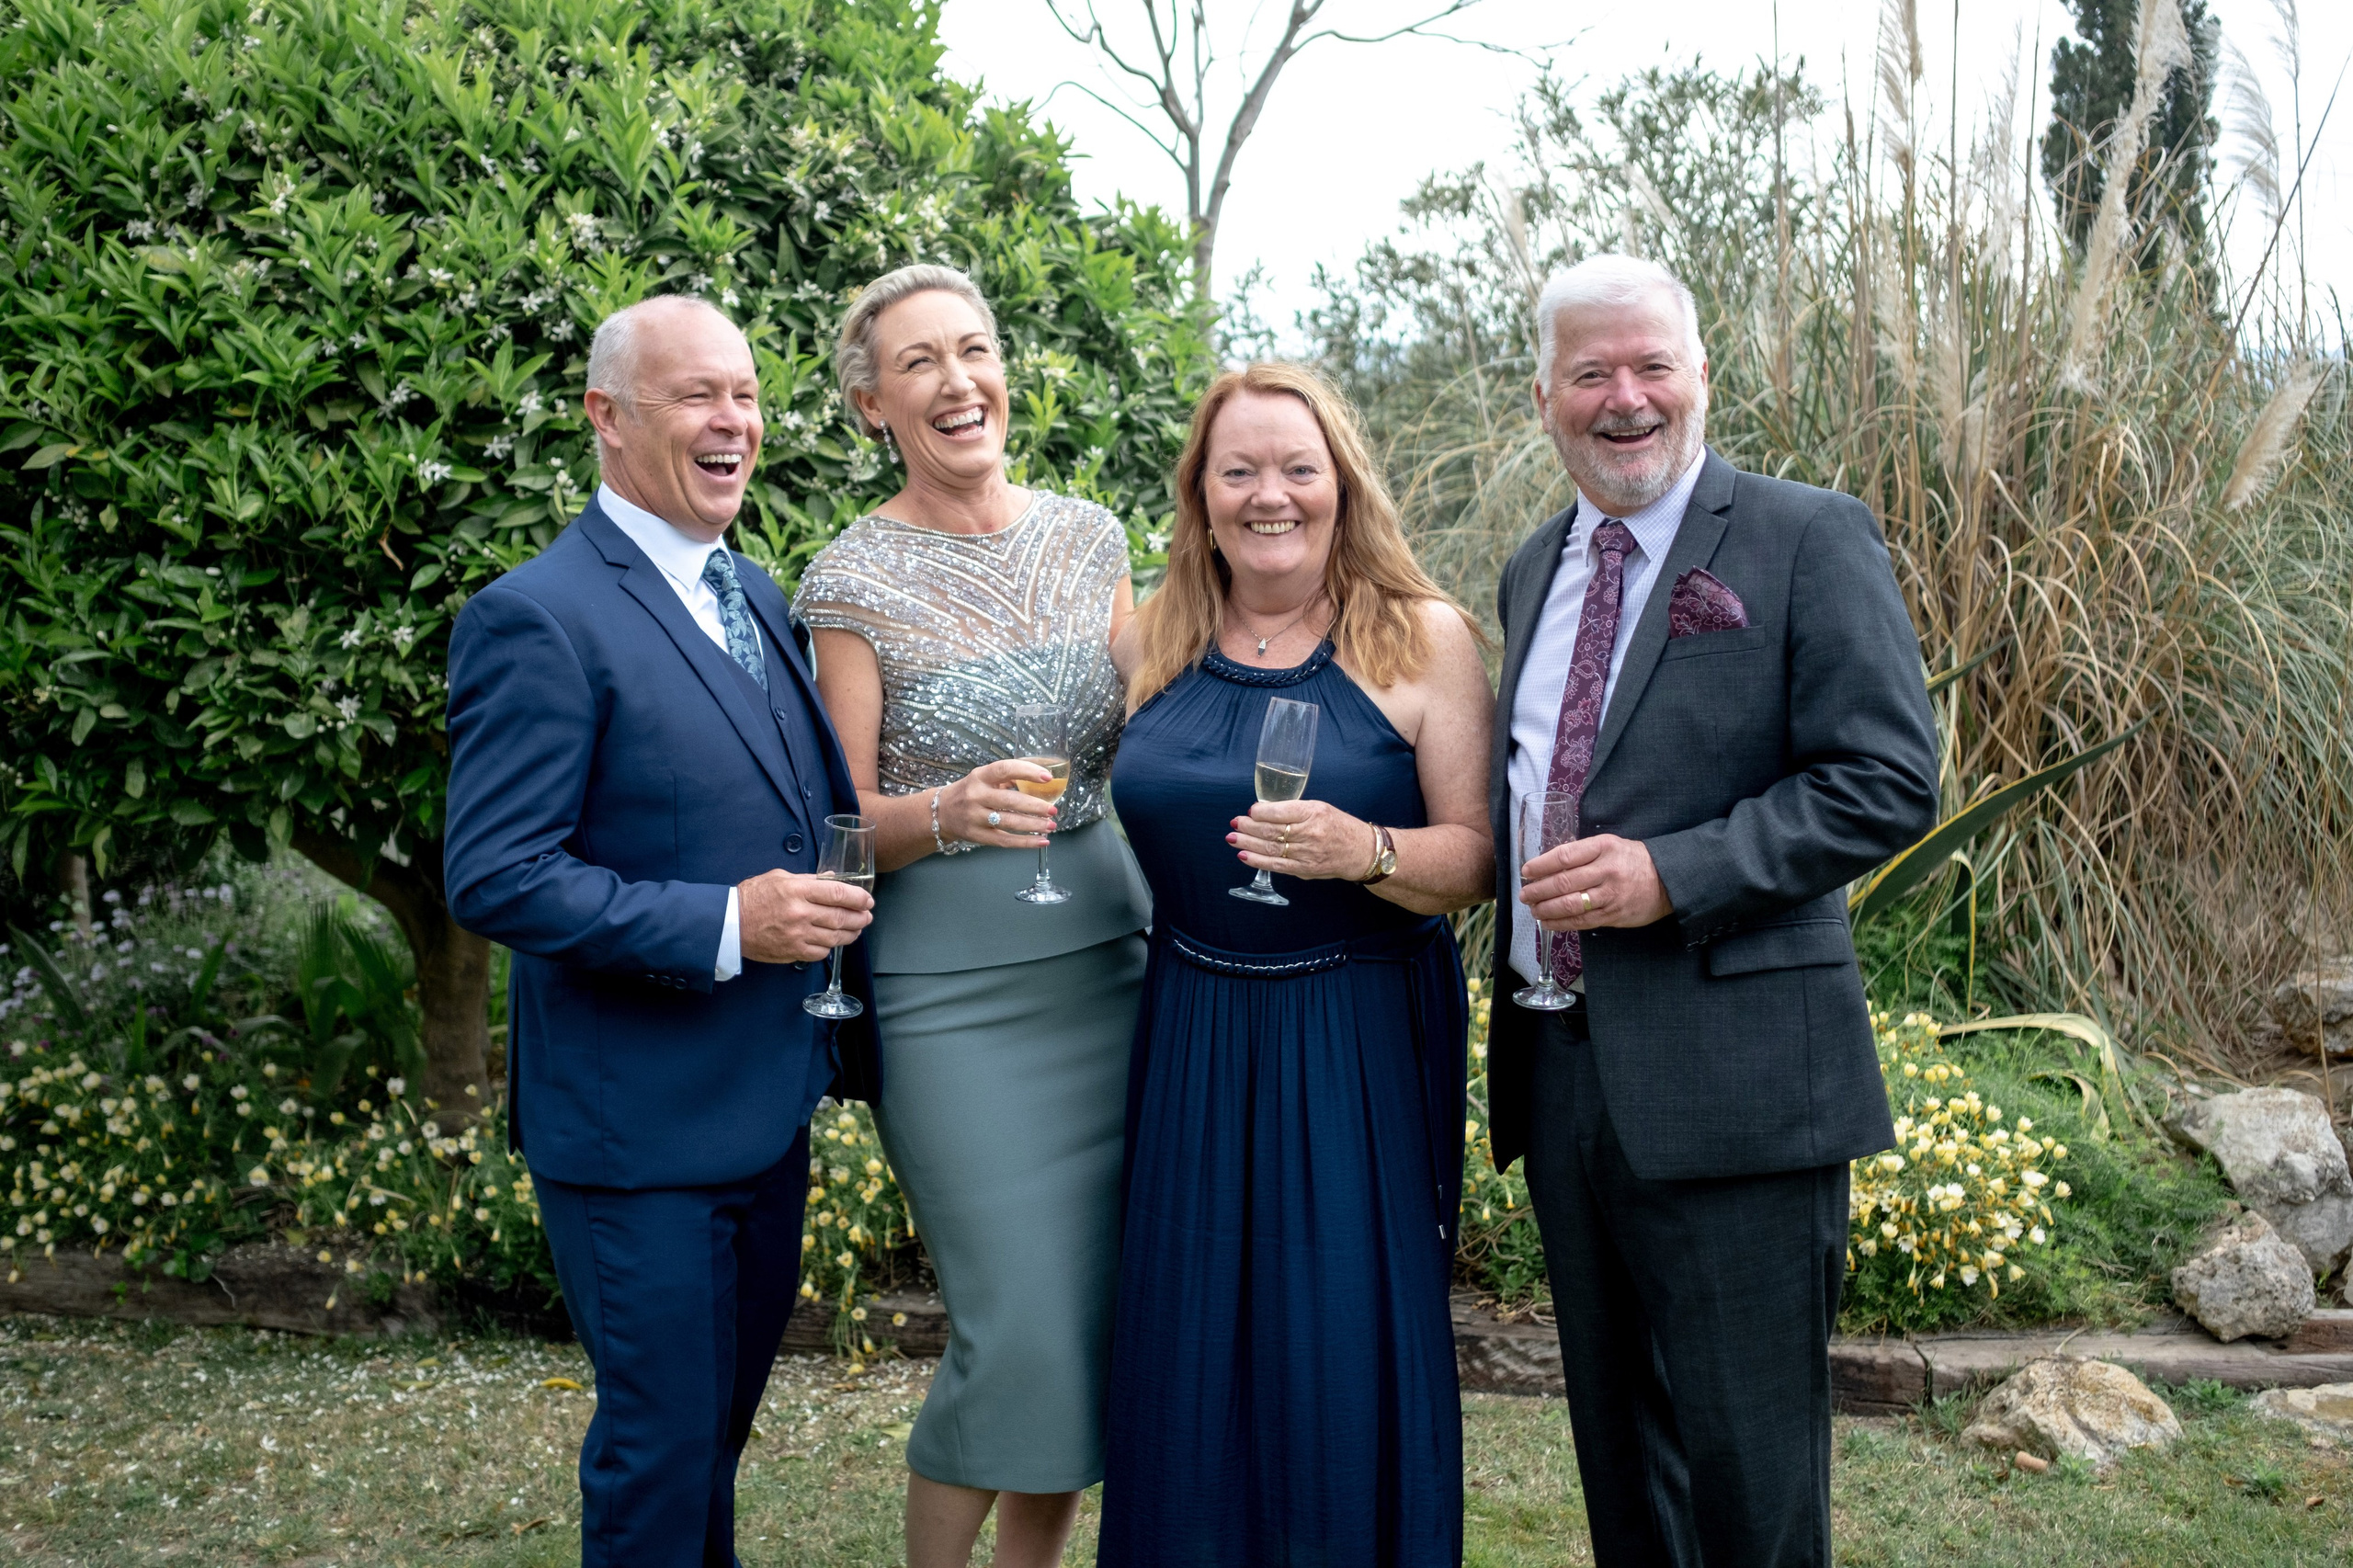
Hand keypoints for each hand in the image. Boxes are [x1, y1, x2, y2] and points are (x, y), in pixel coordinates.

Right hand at [737, 870, 873, 964]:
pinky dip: (831, 946)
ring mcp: (797, 935)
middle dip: (860, 917)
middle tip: (867, 916)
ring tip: (857, 929)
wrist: (729, 922)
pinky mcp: (792, 952)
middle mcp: (800, 913)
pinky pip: (820, 952)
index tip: (867, 900)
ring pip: (835, 937)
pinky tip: (834, 940)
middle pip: (841, 917)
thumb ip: (809, 880)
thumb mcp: (780, 877)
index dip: (858, 898)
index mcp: (797, 891)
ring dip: (851, 934)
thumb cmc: (752, 896)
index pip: (838, 893)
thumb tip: (832, 879)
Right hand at [935, 759, 1059, 849]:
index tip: (1047, 777)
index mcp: (979, 777)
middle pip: (1009, 800)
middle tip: (1053, 809)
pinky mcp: (977, 836)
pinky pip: (1005, 840)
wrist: (940, 813)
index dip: (1027, 772)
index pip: (1004, 769)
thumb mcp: (982, 778)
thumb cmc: (969, 792)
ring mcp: (975, 817)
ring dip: (1033, 825)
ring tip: (1051, 825)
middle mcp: (975, 796)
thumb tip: (1039, 780)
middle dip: (1035, 806)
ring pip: (1009, 822)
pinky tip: (1041, 841)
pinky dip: (1025, 842)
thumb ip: (1006, 777)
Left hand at [1229, 799, 1375, 882]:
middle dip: (1249, 827)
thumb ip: (1294, 810)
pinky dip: (1258, 861)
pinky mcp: (1305, 869)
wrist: (1361, 851)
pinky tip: (1244, 855)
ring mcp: (1307, 853)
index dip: (1261, 812)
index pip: (1281, 811)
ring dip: (1248, 844)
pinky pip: (1277, 865)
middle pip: (1272, 831)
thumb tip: (1262, 813)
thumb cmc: (1338, 826)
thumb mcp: (1319, 808)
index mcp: (1313, 813)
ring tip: (1232, 838)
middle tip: (1234, 823)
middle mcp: (1310, 833)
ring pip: (1271, 848)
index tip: (1249, 811)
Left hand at [1520, 835, 1671, 930]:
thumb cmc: (1633, 860)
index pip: (1565, 856)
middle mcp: (1607, 870)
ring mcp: (1611, 895)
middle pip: (1564, 882)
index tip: (1526, 871)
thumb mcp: (1611, 845)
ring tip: (1533, 909)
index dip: (1542, 865)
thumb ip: (1583, 853)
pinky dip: (1561, 923)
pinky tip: (1548, 922)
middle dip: (1539, 890)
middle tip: (1524, 895)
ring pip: (1571, 904)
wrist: (1668, 880)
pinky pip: (1582, 921)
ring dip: (1546, 909)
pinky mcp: (1614, 915)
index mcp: (1604, 847)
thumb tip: (1548, 865)